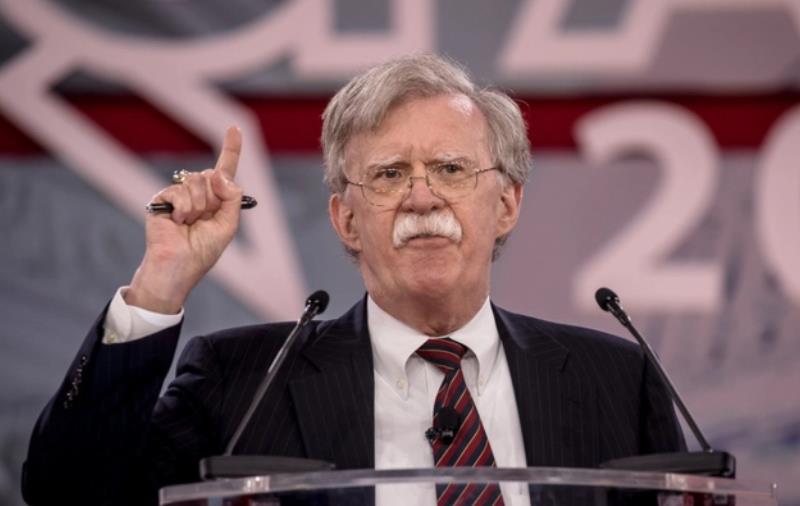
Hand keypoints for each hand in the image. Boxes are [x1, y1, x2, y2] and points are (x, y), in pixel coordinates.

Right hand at [126, 127, 243, 313]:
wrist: (178, 266)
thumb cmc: (203, 250)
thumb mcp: (228, 225)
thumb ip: (231, 197)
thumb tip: (217, 172)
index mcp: (216, 199)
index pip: (225, 169)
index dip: (231, 148)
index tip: (235, 127)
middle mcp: (198, 193)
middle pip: (212, 174)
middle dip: (214, 198)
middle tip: (204, 219)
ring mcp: (180, 194)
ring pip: (197, 180)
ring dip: (199, 206)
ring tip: (190, 223)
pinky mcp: (163, 198)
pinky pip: (180, 190)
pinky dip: (184, 209)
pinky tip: (178, 222)